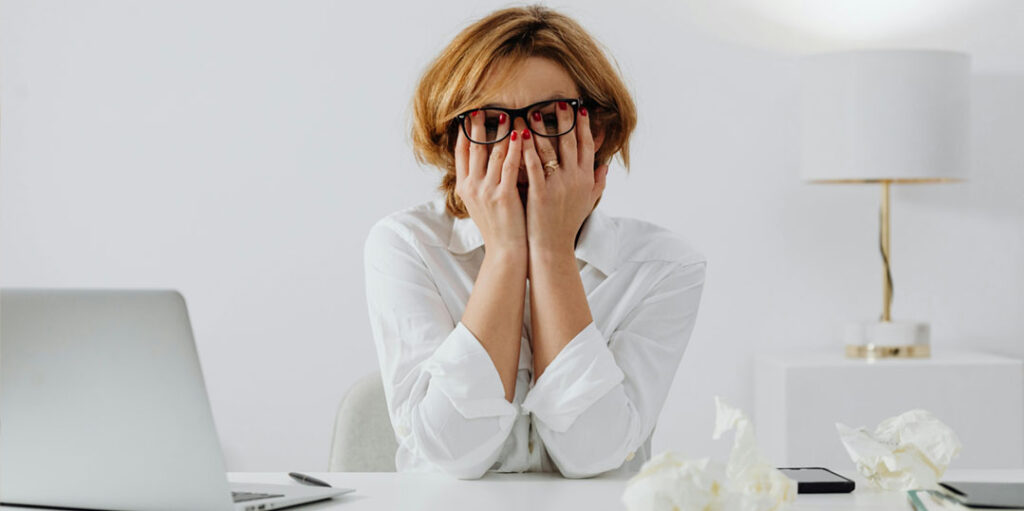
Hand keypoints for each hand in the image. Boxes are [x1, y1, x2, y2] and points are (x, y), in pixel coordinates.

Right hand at [455, 111, 527, 256]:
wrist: (506, 251)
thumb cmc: (499, 227)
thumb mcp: (480, 203)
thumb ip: (480, 181)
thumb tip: (483, 160)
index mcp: (464, 187)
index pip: (461, 152)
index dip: (465, 131)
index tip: (469, 114)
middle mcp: (472, 186)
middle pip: (474, 147)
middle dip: (479, 125)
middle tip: (484, 106)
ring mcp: (486, 191)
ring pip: (493, 152)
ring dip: (501, 131)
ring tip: (507, 113)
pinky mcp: (504, 195)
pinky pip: (510, 165)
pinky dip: (515, 147)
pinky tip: (520, 133)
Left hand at [521, 102, 608, 253]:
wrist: (553, 248)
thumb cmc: (567, 225)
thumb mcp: (588, 202)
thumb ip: (598, 182)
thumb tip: (605, 164)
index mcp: (586, 178)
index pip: (587, 145)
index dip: (584, 125)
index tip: (579, 107)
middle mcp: (575, 179)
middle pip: (570, 142)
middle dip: (565, 120)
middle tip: (558, 101)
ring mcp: (558, 186)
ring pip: (550, 150)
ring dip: (541, 129)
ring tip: (533, 112)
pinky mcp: (540, 193)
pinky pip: (533, 166)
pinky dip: (527, 149)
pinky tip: (520, 135)